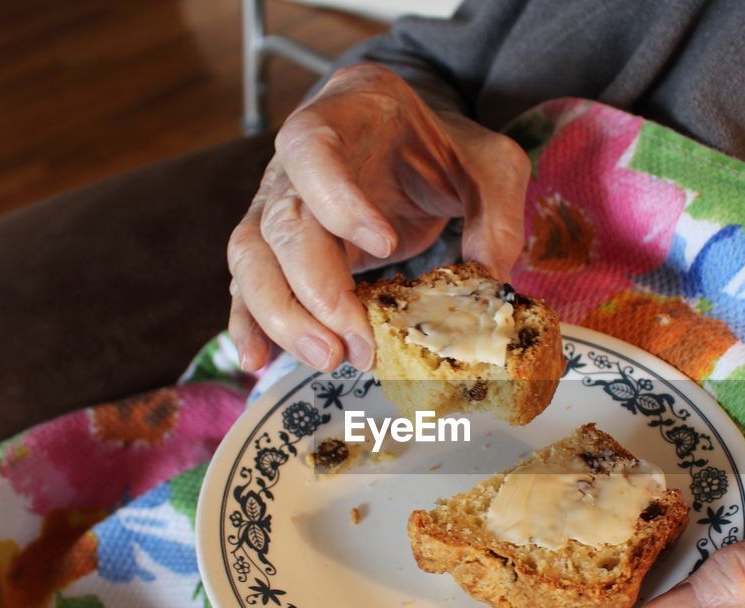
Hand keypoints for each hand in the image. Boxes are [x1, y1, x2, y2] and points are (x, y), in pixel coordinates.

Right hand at [226, 63, 530, 371]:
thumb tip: (488, 286)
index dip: (336, 199)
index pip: (312, 148)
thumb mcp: (493, 166)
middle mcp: (296, 157)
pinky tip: (258, 359)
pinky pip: (247, 282)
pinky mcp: (276, 248)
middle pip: (282, 220)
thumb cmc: (449, 151)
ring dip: (283, 315)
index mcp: (347, 112)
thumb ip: (497, 218)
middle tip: (359, 343)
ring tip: (329, 358)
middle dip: (316, 290)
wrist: (417, 150)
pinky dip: (249, 322)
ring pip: (252, 256)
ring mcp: (277, 201)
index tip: (385, 246)